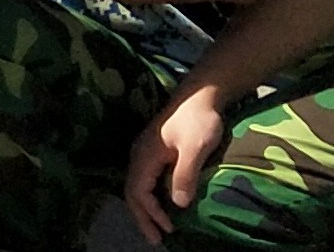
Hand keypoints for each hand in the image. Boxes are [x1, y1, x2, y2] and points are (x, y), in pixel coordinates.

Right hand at [123, 86, 229, 241]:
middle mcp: (139, 155)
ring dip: (145, 208)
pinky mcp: (155, 150)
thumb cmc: (199, 121)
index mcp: (145, 155)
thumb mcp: (195, 148)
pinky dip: (150, 197)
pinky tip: (162, 203)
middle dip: (142, 217)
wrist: (201, 95)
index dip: (151, 213)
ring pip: (137, 185)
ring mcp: (145, 152)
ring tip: (157, 226)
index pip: (139, 191)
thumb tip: (177, 204)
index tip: (169, 229)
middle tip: (155, 240)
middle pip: (132, 191)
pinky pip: (145, 179)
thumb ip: (184, 174)